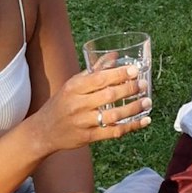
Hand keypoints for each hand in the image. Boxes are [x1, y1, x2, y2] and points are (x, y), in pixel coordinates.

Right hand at [34, 64, 150, 152]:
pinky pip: (114, 132)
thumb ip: (94, 71)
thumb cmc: (61, 103)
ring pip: (113, 115)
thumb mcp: (73, 84)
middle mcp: (78, 104)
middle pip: (108, 96)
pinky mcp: (88, 137)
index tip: (134, 70)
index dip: (119, 74)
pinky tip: (144, 120)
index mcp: (73, 87)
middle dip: (129, 89)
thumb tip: (115, 55)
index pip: (99, 79)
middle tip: (144, 85)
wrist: (43, 131)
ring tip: (147, 101)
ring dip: (133, 108)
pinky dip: (131, 126)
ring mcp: (83, 122)